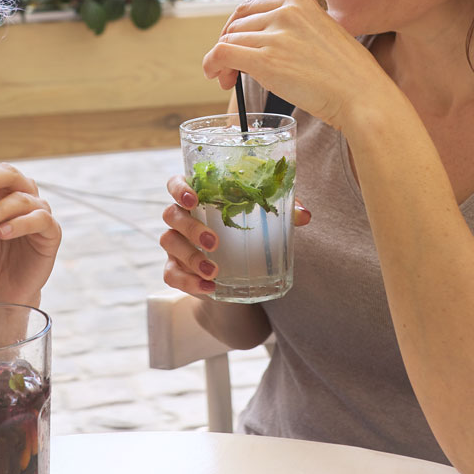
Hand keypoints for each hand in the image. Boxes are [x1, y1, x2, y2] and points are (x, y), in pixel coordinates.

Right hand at [159, 174, 310, 297]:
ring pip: (169, 242)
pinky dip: (188, 282)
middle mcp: (181, 220)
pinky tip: (208, 288)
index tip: (193, 198)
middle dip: (191, 227)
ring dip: (191, 256)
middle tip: (214, 242)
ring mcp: (175, 246)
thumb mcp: (264, 225)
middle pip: (172, 214)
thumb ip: (282, 214)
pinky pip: (171, 275)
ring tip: (214, 271)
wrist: (237, 281)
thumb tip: (305, 215)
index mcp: (198, 200)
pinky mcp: (175, 271)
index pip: (176, 185)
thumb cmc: (246, 239)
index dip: (179, 188)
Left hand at [201, 0, 385, 131]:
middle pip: (237, 25)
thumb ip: (294, 30)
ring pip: (228, 40)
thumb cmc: (348, 74)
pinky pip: (222, 54)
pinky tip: (216, 78)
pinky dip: (211, 64)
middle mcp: (285, 10)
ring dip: (221, 61)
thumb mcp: (321, 34)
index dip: (237, 29)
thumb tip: (265, 41)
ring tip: (227, 81)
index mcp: (298, 0)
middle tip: (230, 71)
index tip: (239, 47)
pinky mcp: (266, 60)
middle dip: (228, 46)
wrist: (363, 95)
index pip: (251, 7)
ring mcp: (275, 34)